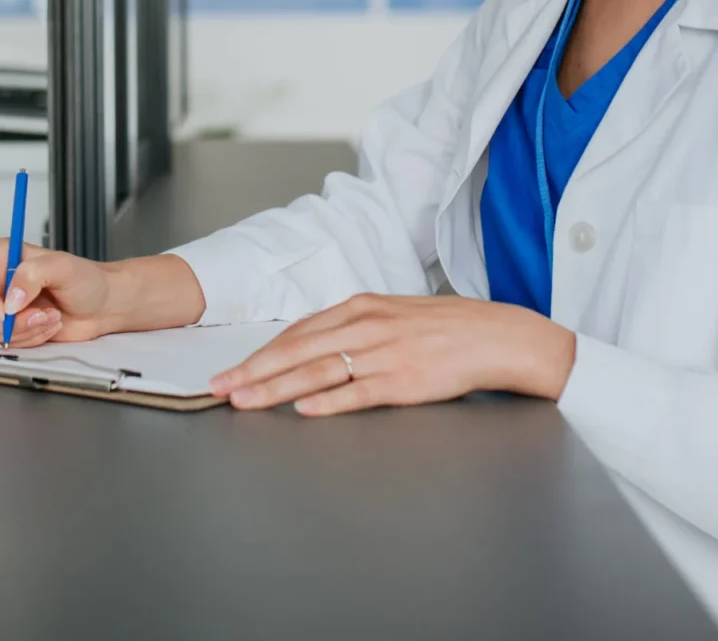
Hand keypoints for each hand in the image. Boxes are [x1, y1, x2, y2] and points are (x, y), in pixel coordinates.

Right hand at [0, 242, 115, 346]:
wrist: (103, 306)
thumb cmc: (86, 279)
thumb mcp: (61, 266)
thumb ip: (32, 275)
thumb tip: (11, 299)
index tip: (3, 308)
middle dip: (7, 320)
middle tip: (38, 313)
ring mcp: (2, 308)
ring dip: (23, 330)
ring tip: (50, 316)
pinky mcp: (12, 329)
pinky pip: (6, 343)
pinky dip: (30, 339)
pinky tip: (49, 325)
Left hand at [208, 294, 577, 415]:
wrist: (497, 336)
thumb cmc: (445, 328)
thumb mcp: (393, 314)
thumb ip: (353, 327)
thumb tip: (314, 342)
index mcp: (361, 308)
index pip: (298, 331)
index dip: (261, 351)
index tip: (232, 367)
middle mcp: (367, 326)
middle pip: (297, 349)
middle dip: (253, 369)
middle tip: (220, 386)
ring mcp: (384, 354)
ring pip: (318, 370)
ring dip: (276, 386)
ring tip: (245, 399)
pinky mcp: (405, 380)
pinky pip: (359, 392)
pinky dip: (329, 401)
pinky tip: (304, 409)